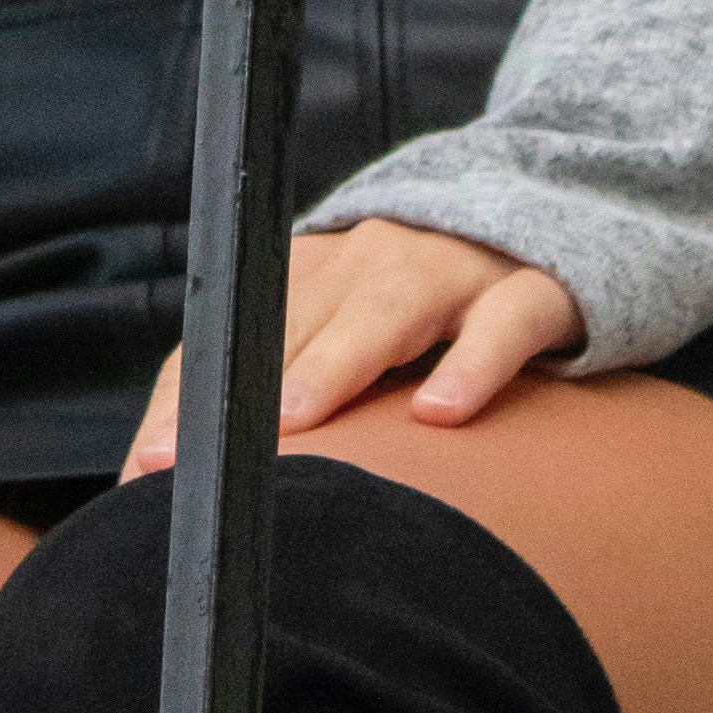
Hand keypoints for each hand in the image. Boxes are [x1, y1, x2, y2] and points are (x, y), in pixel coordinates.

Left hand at [120, 218, 584, 478]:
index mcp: (317, 270)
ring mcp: (455, 268)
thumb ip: (277, 400)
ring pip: (387, 307)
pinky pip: (504, 322)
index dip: (189, 399)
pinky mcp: (534, 291)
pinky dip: (473, 362)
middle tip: (203, 454)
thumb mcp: (349, 339)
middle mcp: (375, 257)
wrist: (562, 225)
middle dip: (244, 386)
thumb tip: (169, 488)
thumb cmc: (428, 316)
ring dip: (337, 360)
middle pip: (296, 315)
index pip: (234, 332)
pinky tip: (442, 413)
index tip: (151, 469)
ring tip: (298, 418)